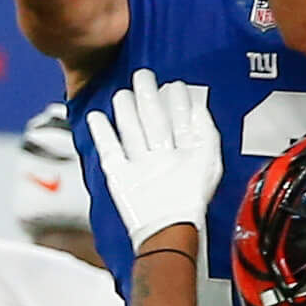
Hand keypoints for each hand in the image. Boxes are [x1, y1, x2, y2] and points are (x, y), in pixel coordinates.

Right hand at [86, 70, 221, 248]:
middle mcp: (162, 158)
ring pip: (132, 132)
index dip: (178, 102)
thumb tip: (200, 108)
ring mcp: (141, 166)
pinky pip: (110, 151)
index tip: (174, 84)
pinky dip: (102, 134)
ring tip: (122, 94)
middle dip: (149, 98)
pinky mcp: (121, 177)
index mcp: (185, 154)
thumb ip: (206, 133)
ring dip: (126, 112)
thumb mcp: (208, 162)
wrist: (166, 229)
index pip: (180, 121)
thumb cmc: (190, 201)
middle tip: (143, 75)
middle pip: (154, 122)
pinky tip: (98, 118)